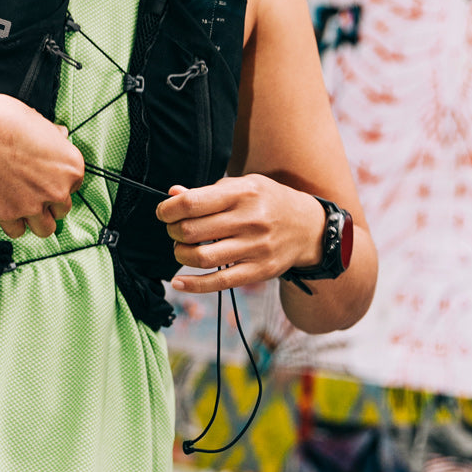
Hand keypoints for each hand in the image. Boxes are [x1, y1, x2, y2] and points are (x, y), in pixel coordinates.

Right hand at [0, 94, 84, 239]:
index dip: (59, 182)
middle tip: (33, 191)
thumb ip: (53, 136)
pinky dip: (12, 224)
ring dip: (36, 220)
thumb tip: (60, 135)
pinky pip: (17, 231)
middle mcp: (57, 189)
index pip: (75, 186)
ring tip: (23, 206)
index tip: (47, 179)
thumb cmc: (3, 121)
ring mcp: (33, 205)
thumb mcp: (39, 121)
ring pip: (45, 229)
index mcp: (71, 166)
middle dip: (48, 203)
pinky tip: (7, 210)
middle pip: (62, 210)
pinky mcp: (8, 214)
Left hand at [157, 176, 325, 292]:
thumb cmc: (267, 202)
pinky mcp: (258, 271)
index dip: (169, 210)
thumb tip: (173, 194)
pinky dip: (192, 285)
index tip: (164, 213)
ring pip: (201, 258)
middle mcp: (249, 220)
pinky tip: (178, 282)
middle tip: (175, 231)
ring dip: (180, 255)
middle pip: (192, 231)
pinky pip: (218, 283)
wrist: (308, 227)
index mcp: (242, 193)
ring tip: (182, 249)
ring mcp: (255, 248)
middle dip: (173, 232)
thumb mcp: (243, 186)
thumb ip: (208, 192)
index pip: (192, 203)